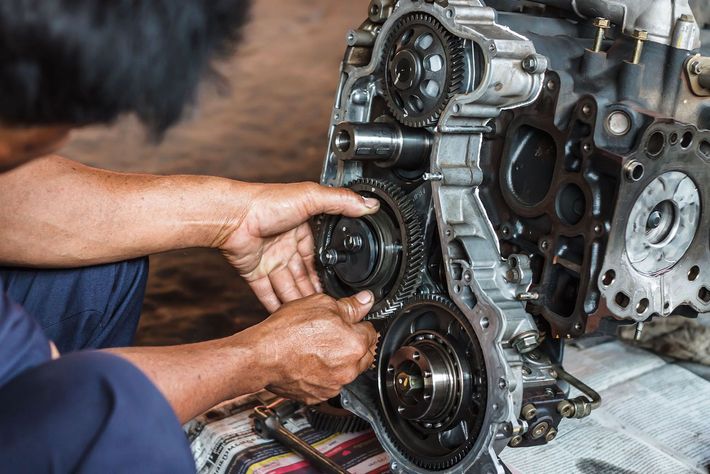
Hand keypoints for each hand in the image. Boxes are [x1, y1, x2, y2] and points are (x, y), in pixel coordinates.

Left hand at [221, 182, 378, 311]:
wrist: (233, 216)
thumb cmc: (268, 202)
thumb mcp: (311, 197)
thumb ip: (342, 201)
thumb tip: (370, 203)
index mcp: (303, 230)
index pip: (321, 257)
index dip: (330, 274)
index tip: (342, 289)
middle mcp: (287, 246)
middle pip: (306, 276)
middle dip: (316, 293)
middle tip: (330, 311)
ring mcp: (271, 261)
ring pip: (290, 288)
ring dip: (300, 303)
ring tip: (314, 319)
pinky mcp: (254, 273)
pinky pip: (268, 294)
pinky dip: (276, 307)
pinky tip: (287, 319)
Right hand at [252, 291, 377, 403]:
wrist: (261, 356)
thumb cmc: (287, 331)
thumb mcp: (321, 304)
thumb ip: (349, 305)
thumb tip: (365, 301)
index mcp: (355, 344)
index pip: (372, 332)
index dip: (359, 324)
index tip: (349, 322)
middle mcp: (349, 369)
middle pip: (363, 354)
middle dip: (353, 344)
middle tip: (331, 334)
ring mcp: (334, 385)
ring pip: (347, 371)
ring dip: (339, 361)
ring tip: (316, 348)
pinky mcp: (319, 396)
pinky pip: (329, 384)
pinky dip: (324, 375)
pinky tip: (309, 362)